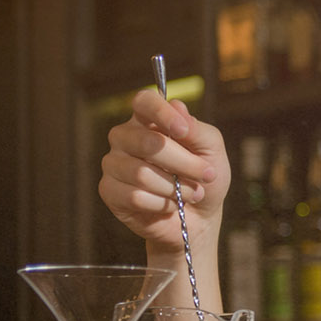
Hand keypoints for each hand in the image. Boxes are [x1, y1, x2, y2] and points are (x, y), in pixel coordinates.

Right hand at [98, 89, 229, 255]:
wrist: (199, 219)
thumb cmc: (204, 178)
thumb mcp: (212, 151)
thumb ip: (197, 129)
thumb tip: (177, 107)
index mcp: (148, 119)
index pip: (144, 101)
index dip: (161, 113)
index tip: (183, 131)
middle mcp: (125, 137)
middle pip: (148, 142)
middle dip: (185, 163)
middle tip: (207, 175)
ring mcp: (113, 163)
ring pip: (142, 173)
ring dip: (176, 187)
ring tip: (193, 193)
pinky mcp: (109, 190)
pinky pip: (135, 196)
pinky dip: (162, 204)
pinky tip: (170, 205)